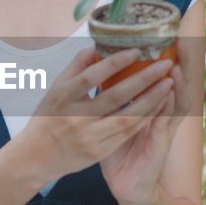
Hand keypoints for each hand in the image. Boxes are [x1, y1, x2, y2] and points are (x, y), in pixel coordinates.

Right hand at [16, 47, 175, 186]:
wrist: (37, 157)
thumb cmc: (48, 118)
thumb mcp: (55, 90)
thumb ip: (75, 68)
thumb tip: (95, 47)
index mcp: (62, 97)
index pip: (90, 77)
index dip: (113, 64)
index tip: (136, 50)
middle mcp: (76, 118)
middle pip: (114, 97)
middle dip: (143, 80)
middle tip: (164, 64)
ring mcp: (88, 137)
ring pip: (126, 118)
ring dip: (151, 100)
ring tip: (168, 83)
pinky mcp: (98, 152)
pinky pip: (126, 133)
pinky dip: (144, 119)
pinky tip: (158, 106)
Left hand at [100, 39, 195, 204]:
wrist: (126, 184)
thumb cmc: (118, 152)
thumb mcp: (112, 121)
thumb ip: (110, 99)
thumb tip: (98, 74)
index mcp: (148, 109)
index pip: (160, 79)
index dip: (166, 61)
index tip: (167, 40)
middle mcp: (159, 115)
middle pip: (174, 84)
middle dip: (179, 64)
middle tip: (181, 43)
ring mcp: (163, 126)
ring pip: (176, 98)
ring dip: (178, 80)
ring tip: (177, 60)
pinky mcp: (163, 140)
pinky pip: (170, 118)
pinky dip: (172, 101)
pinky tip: (172, 88)